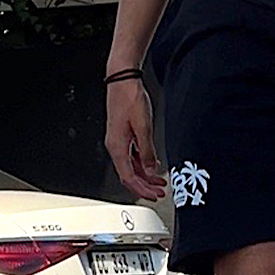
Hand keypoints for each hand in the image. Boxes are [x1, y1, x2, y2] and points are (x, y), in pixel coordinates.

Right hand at [104, 79, 166, 201]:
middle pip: (129, 174)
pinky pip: (131, 155)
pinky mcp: (123, 134)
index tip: (154, 194)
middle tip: (159, 192)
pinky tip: (151, 164)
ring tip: (158, 181)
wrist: (122, 80)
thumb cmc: (129, 98)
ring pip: (130, 166)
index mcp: (117, 146)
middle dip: (144, 185)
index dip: (142, 189)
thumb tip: (150, 169)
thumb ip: (147, 150)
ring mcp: (118, 140)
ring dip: (144, 175)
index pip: (128, 177)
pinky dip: (142, 163)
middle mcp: (115, 146)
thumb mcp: (143, 125)